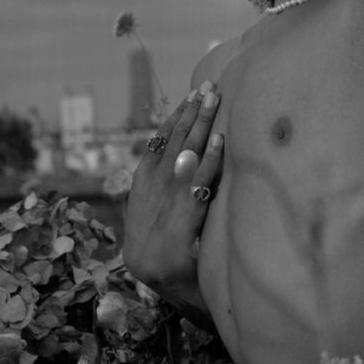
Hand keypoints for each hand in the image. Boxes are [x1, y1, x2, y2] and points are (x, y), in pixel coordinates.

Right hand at [122, 81, 222, 290]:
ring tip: (214, 99)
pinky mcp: (183, 218)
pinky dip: (210, 159)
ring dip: (202, 124)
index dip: (177, 115)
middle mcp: (154, 185)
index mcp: (144, 180)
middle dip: (194, 111)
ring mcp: (168, 200)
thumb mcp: (157, 206)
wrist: (155, 278)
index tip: (192, 94)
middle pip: (176, 139)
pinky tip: (220, 140)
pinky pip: (200, 182)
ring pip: (187, 153)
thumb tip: (184, 156)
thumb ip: (167, 182)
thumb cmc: (163, 241)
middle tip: (210, 86)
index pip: (161, 139)